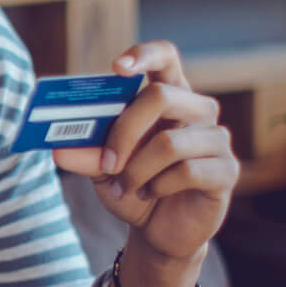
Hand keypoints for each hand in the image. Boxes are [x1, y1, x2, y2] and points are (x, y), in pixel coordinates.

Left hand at [52, 41, 236, 263]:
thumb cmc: (133, 187)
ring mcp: (216, 139)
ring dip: (137, 171)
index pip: (166, 57)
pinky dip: (158, 187)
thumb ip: (86, 153)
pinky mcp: (227, 170)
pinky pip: (188, 171)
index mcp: (169, 97)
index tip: (117, 66)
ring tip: (126, 187)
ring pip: (170, 142)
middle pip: (161, 96)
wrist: (158, 231)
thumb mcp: (102, 170)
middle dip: (124, 131)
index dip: (145, 55)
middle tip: (107, 163)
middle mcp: (198, 110)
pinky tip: (152, 195)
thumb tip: (58, 149)